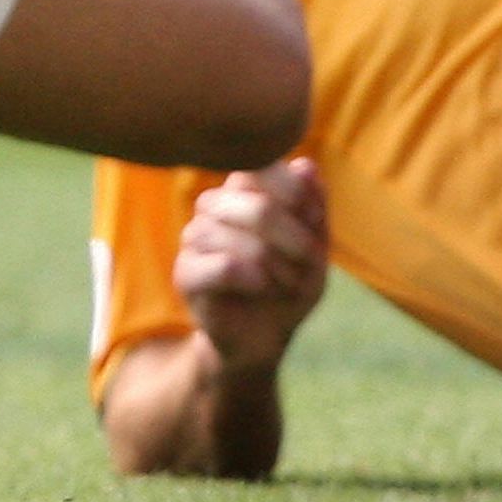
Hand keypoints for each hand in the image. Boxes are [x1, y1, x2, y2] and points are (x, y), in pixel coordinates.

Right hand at [175, 157, 328, 372]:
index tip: (313, 221)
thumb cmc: (289, 285)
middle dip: (294, 238)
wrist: (264, 337)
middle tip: (309, 261)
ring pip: (238, 237)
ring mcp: (194, 238)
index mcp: (242, 192)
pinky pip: (223, 265)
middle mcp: (213, 207)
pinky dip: (255, 278)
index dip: (293, 193)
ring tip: (287, 282)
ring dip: (277, 265)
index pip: (259, 167)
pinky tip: (262, 286)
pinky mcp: (186, 274)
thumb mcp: (314, 246)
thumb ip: (313, 207)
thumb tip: (305, 165)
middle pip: (255, 205)